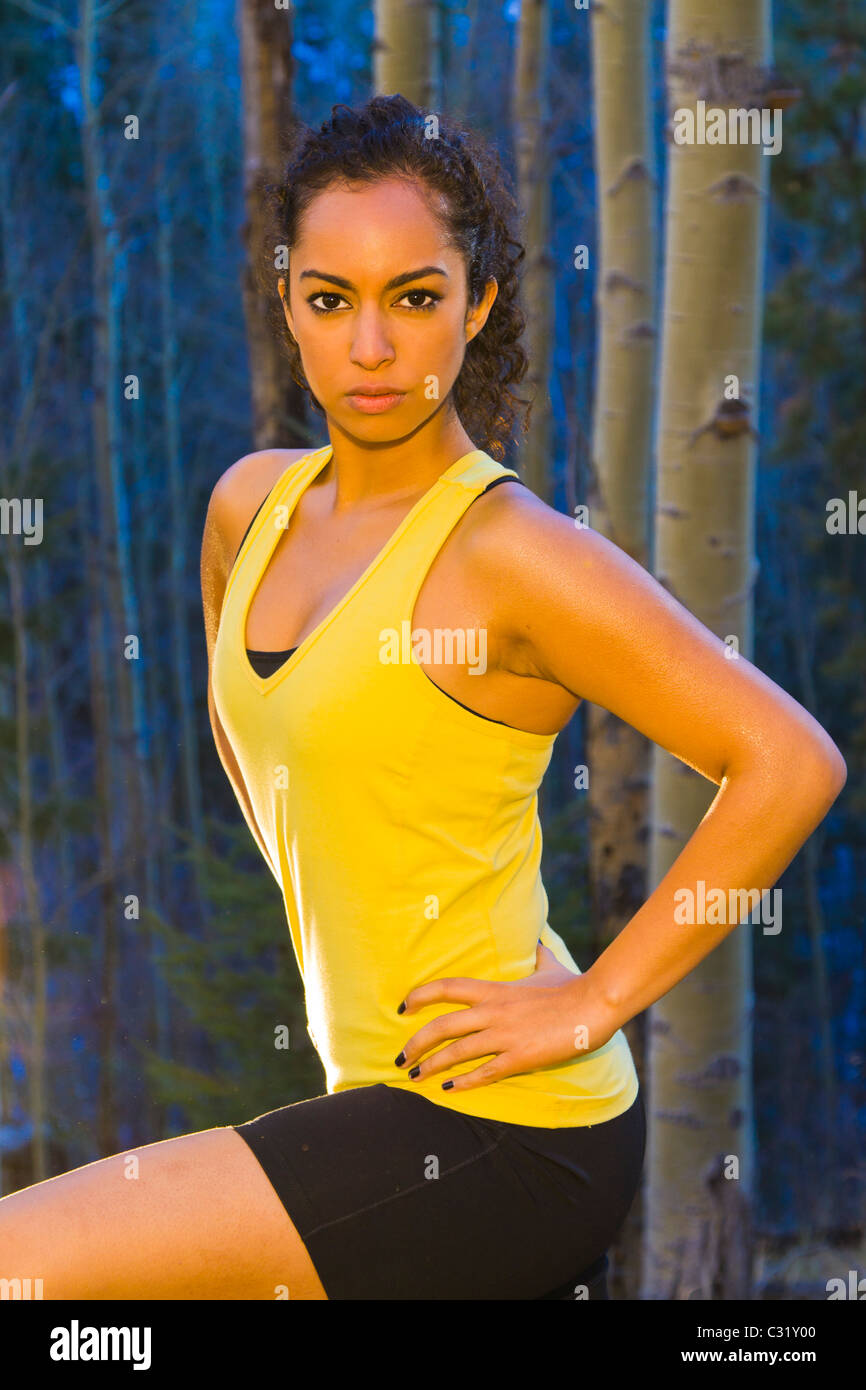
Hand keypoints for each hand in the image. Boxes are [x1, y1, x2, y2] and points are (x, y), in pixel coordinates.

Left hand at [394, 941, 614, 1092]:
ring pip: (456, 1053)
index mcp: (494, 989)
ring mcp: (504, 1036)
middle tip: (400, 1058)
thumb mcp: (549, 966)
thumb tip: (539, 940)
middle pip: (441, 1027)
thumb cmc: (573, 986)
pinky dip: (463, 1083)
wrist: (594, 1005)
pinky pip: (484, 1073)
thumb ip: (538, 956)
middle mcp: (492, 1011)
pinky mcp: (519, 1057)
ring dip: (431, 1067)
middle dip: (415, 1043)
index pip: (446, 988)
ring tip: (415, 1078)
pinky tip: (449, 1090)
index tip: (403, 1007)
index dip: (420, 996)